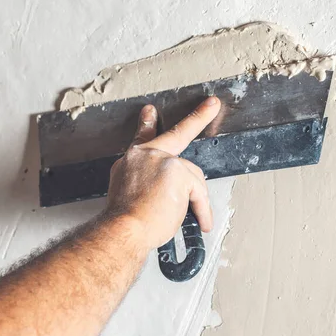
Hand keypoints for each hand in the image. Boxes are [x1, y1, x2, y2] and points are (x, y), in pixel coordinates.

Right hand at [106, 97, 221, 249]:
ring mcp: (162, 160)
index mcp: (130, 162)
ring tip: (193, 219)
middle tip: (211, 105)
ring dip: (196, 200)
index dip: (147, 124)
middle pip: (176, 135)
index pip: (142, 139)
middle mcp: (144, 156)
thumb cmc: (126, 223)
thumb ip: (145, 185)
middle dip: (197, 117)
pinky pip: (198, 193)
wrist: (124, 230)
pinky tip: (202, 221)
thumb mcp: (127, 197)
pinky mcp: (177, 172)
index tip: (150, 112)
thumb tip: (163, 192)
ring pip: (192, 177)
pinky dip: (202, 210)